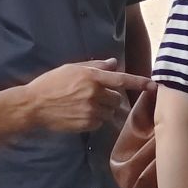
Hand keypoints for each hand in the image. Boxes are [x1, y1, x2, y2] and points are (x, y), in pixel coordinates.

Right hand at [25, 59, 148, 133]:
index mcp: (91, 77)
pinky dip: (95, 118)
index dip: (139, 82)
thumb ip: (95, 66)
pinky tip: (79, 113)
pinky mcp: (87, 124)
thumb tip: (114, 63)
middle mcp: (94, 93)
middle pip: (117, 98)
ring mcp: (91, 110)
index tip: (154, 85)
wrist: (34, 106)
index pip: (121, 79)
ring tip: (84, 105)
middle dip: (110, 97)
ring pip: (109, 111)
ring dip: (103, 108)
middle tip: (93, 95)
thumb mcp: (71, 68)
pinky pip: (100, 122)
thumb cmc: (50, 83)